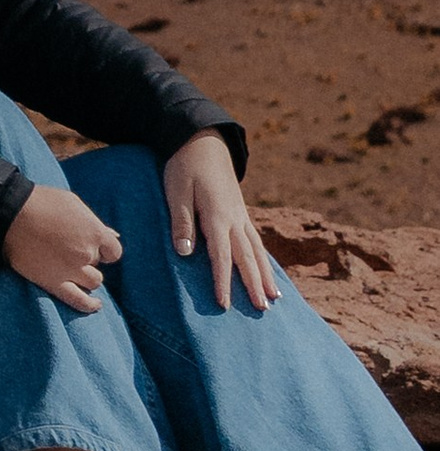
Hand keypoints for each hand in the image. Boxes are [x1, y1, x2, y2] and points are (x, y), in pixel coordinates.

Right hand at [2, 184, 122, 312]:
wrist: (8, 214)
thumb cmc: (40, 203)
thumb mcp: (72, 203)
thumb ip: (94, 222)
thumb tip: (113, 235)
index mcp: (94, 232)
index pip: (113, 251)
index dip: (103, 249)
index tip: (90, 245)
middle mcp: (87, 253)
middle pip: (98, 264)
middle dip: (88, 259)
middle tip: (68, 249)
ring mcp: (72, 270)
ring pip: (93, 282)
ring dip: (85, 275)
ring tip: (67, 265)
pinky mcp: (54, 283)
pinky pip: (79, 301)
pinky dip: (89, 305)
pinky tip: (95, 305)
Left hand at [164, 132, 279, 314]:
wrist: (203, 139)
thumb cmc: (184, 165)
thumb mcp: (176, 190)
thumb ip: (181, 222)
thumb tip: (186, 254)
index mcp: (218, 215)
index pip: (221, 256)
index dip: (223, 281)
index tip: (225, 305)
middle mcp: (235, 218)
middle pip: (247, 257)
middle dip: (255, 284)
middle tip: (263, 310)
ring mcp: (241, 215)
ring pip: (257, 250)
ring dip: (266, 275)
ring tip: (276, 298)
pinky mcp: (241, 212)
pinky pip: (256, 240)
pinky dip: (264, 258)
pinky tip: (268, 271)